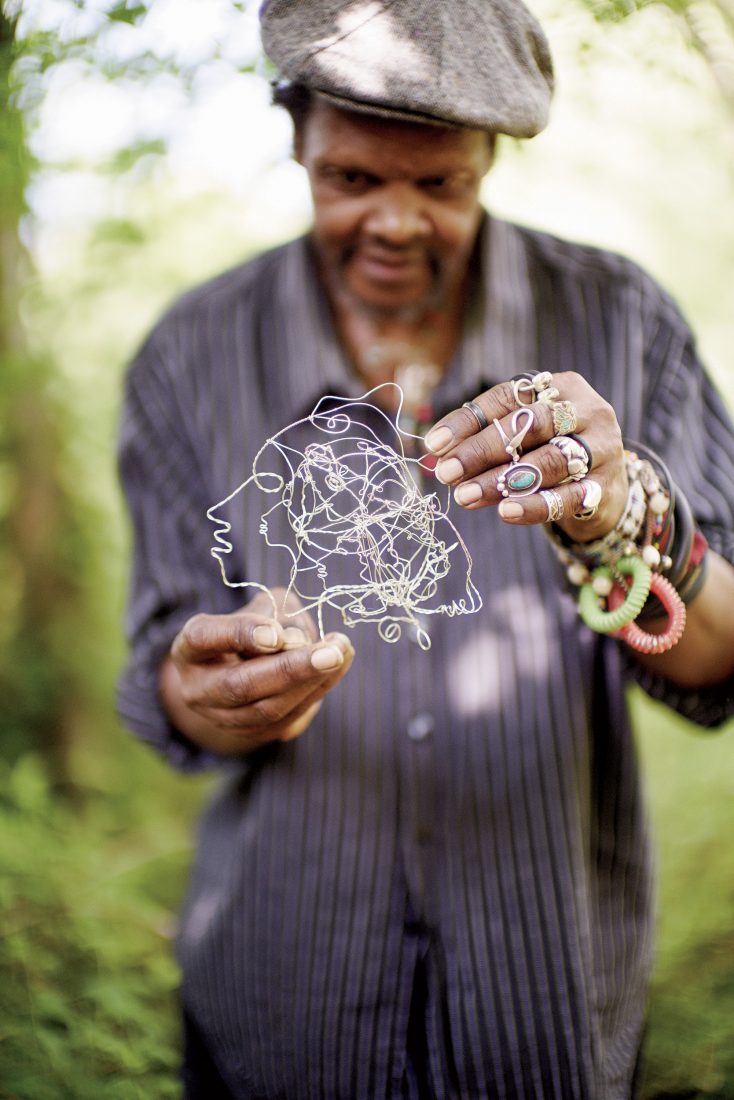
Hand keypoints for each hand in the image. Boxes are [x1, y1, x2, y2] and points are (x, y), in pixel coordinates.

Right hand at [160, 588, 353, 755]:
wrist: (242, 669)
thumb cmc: (254, 625)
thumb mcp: (263, 606)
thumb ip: (278, 614)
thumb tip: (297, 641)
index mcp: (190, 649)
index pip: (204, 638)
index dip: (241, 634)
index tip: (276, 633)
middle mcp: (198, 689)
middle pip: (240, 685)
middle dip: (289, 669)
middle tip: (331, 651)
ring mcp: (223, 718)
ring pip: (267, 709)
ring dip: (310, 681)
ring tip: (341, 651)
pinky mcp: (253, 734)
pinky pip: (288, 718)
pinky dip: (318, 690)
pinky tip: (340, 664)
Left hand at [424, 372, 626, 540]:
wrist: (605, 486)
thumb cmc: (550, 451)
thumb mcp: (523, 436)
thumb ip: (486, 438)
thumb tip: (437, 453)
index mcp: (560, 386)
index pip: (507, 398)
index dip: (468, 421)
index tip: (434, 445)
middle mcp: (587, 410)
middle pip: (531, 425)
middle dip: (482, 450)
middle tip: (446, 473)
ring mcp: (603, 447)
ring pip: (550, 461)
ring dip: (502, 480)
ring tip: (466, 496)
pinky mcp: (608, 486)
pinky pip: (569, 497)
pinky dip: (535, 505)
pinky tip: (506, 511)